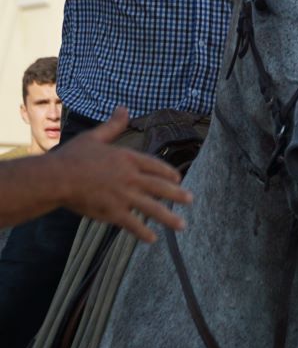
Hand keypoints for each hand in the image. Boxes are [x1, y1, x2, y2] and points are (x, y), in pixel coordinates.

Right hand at [56, 108, 192, 241]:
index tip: (177, 179)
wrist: (56, 178)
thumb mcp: (95, 137)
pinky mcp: (112, 212)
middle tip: (191, 200)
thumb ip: (113, 125)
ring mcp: (124, 196)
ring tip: (182, 226)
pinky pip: (132, 223)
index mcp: (128, 158)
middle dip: (177, 194)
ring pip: (152, 208)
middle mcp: (131, 177)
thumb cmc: (72, 156)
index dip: (168, 173)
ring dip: (169, 218)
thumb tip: (123, 108)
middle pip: (160, 186)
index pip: (155, 166)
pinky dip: (143, 232)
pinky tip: (152, 239)